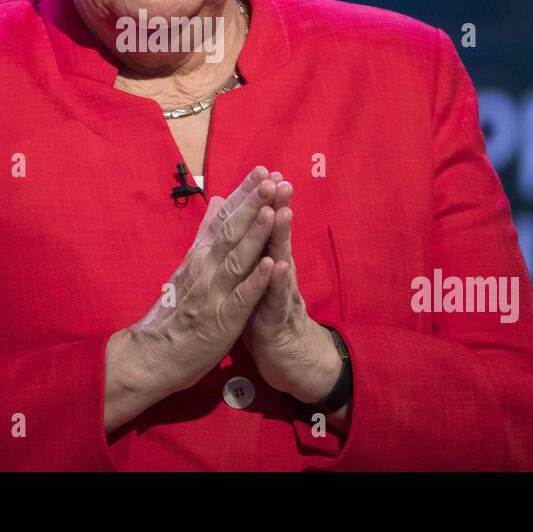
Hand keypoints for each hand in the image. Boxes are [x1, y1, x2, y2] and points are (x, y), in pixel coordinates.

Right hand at [126, 166, 279, 394]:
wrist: (152, 354)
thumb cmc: (175, 310)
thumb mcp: (189, 264)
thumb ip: (206, 232)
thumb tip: (218, 200)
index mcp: (200, 255)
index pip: (223, 217)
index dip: (244, 194)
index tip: (262, 171)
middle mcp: (205, 268)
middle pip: (231, 231)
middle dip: (252, 204)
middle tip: (271, 179)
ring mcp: (213, 293)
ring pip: (237, 258)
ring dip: (255, 234)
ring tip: (272, 210)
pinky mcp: (221, 321)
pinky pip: (241, 299)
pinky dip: (256, 282)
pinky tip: (271, 266)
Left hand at [240, 173, 343, 404]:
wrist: (288, 360)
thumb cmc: (266, 318)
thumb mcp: (255, 282)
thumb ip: (251, 253)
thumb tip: (244, 225)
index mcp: (263, 264)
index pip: (262, 228)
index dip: (261, 202)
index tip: (262, 171)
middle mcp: (276, 275)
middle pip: (275, 237)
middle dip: (276, 208)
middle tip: (280, 180)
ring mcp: (278, 296)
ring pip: (280, 263)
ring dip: (281, 237)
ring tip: (282, 211)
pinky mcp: (277, 321)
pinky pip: (277, 301)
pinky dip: (277, 283)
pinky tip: (279, 266)